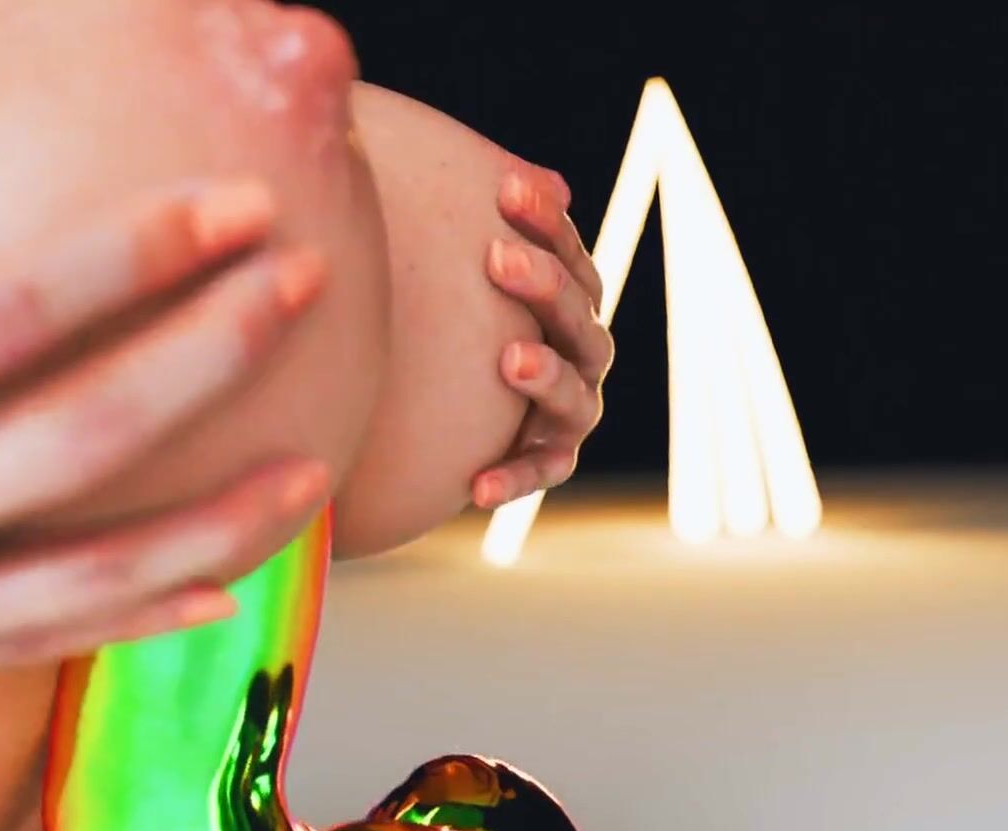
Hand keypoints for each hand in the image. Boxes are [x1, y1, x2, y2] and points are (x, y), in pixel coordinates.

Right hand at [0, 31, 332, 690]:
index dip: (117, 259)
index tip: (225, 201)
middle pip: (57, 443)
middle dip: (198, 357)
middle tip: (302, 279)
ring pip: (75, 581)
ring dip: (213, 521)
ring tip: (322, 461)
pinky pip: (42, 647)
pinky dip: (145, 612)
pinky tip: (236, 573)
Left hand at [473, 154, 614, 508]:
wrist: (428, 411)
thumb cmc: (446, 322)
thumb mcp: (450, 272)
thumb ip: (467, 226)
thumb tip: (500, 168)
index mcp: (566, 302)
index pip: (571, 254)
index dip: (546, 221)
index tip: (505, 188)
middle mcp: (579, 353)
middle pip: (579, 316)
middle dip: (544, 286)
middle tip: (498, 260)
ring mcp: (568, 410)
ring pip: (575, 394)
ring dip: (545, 376)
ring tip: (509, 361)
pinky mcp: (546, 460)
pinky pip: (541, 472)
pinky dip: (513, 477)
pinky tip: (476, 487)